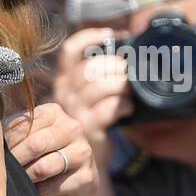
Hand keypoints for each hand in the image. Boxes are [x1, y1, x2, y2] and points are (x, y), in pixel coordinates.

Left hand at [4, 103, 97, 195]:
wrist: (70, 187)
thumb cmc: (41, 157)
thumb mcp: (28, 139)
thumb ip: (12, 132)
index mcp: (54, 112)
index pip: (23, 125)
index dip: (6, 143)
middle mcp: (73, 127)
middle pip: (34, 144)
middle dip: (16, 161)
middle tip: (4, 172)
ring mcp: (83, 151)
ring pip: (43, 167)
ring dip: (26, 178)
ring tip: (19, 181)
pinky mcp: (87, 176)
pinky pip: (54, 186)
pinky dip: (39, 192)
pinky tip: (34, 192)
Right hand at [52, 27, 131, 159]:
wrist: (85, 160)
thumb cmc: (93, 122)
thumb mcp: (91, 96)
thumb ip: (100, 76)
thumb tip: (127, 52)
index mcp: (65, 80)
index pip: (70, 50)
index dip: (89, 38)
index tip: (110, 35)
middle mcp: (64, 93)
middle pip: (90, 67)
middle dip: (115, 66)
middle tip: (129, 72)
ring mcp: (74, 111)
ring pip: (99, 85)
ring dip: (121, 84)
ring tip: (130, 90)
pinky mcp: (88, 128)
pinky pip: (108, 108)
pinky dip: (123, 105)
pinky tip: (128, 108)